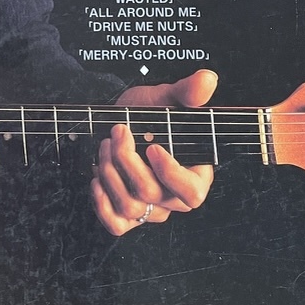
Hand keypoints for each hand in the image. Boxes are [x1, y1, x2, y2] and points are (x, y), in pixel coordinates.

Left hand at [91, 70, 217, 235]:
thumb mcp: (165, 98)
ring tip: (105, 146)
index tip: (152, 147)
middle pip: (151, 194)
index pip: (192, 193)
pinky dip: (101, 203)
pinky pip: (116, 225)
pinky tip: (96, 179)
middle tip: (116, 134)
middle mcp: (172, 197)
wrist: (117, 122)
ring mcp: (150, 210)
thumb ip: (187, 92)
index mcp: (193, 174)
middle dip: (126, 160)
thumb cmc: (146, 113)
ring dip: (110, 173)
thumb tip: (208, 79)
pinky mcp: (126, 216)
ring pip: (130, 207)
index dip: (171, 174)